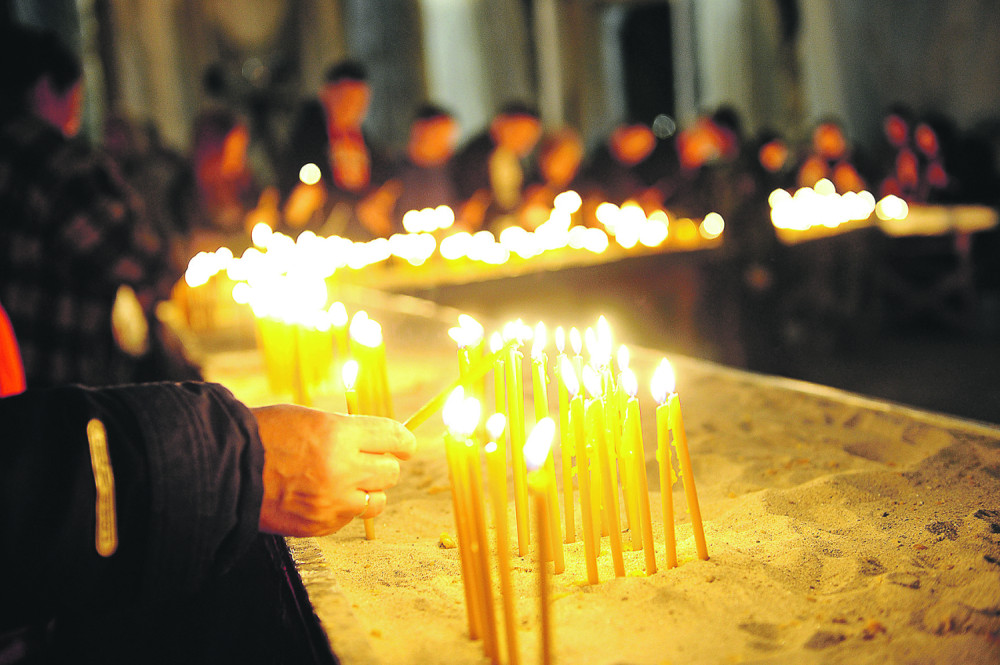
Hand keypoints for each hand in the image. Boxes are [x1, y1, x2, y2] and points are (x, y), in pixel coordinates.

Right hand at [252, 405, 415, 536]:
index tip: (406, 445)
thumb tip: (379, 441)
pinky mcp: (321, 525)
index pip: (393, 437)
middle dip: (384, 464)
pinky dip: (346, 508)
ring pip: (377, 499)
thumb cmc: (264, 436)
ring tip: (348, 482)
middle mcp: (341, 468)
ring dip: (369, 490)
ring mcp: (332, 501)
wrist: (225, 470)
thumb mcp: (309, 419)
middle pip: (390, 471)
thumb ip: (346, 431)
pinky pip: (351, 517)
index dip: (404, 441)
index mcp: (338, 434)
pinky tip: (326, 496)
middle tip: (370, 461)